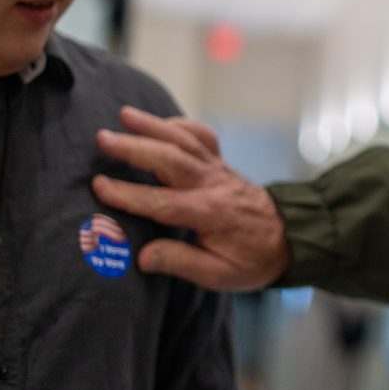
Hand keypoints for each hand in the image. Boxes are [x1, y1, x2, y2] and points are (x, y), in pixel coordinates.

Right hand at [93, 106, 290, 291]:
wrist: (289, 239)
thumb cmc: (250, 260)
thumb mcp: (219, 274)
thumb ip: (180, 262)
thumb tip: (142, 256)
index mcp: (210, 214)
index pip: (163, 202)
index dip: (129, 194)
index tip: (99, 186)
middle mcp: (214, 185)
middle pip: (172, 159)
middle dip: (136, 147)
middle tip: (103, 139)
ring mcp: (219, 170)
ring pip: (186, 141)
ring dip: (154, 126)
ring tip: (124, 115)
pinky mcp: (221, 164)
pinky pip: (203, 137)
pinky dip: (182, 125)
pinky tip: (159, 122)